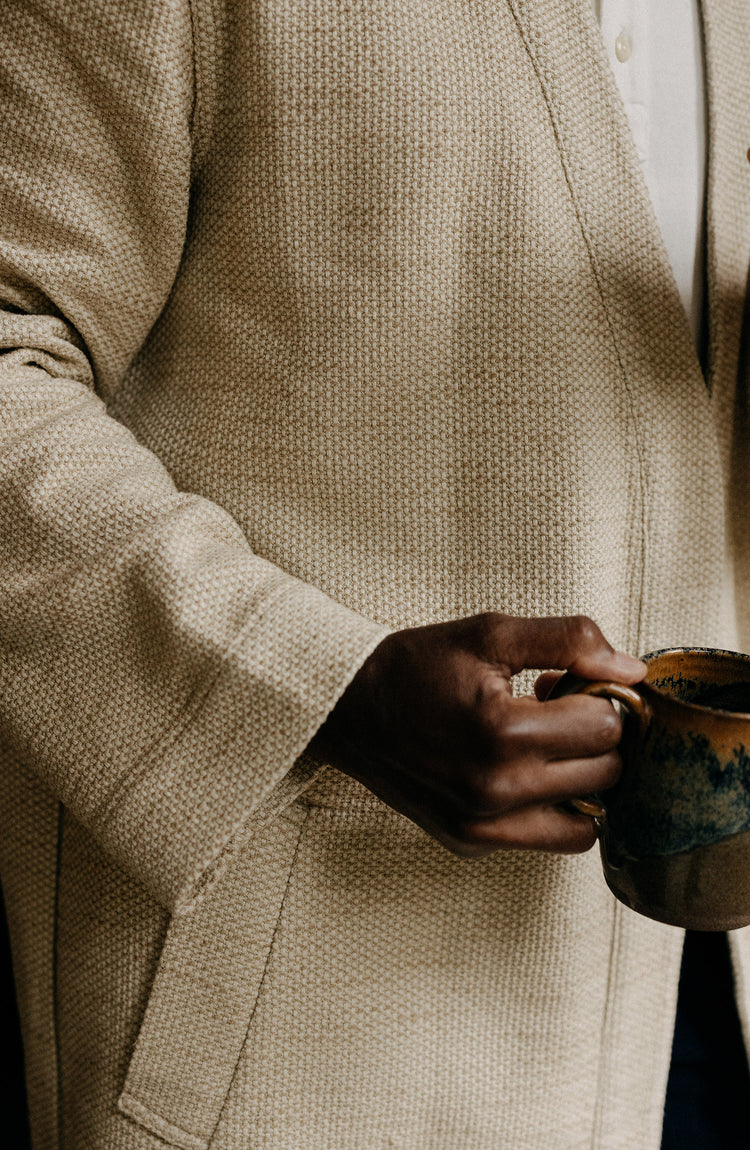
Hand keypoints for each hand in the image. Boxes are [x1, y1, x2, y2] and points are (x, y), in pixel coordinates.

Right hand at [312, 613, 645, 855]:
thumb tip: (630, 670)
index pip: (606, 726)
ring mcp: (483, 826)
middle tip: (554, 709)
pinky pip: (549, 838)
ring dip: (580, 776)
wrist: (348, 708)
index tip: (567, 684)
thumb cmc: (419, 666)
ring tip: (543, 742)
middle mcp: (495, 789)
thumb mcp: (491, 633)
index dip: (599, 697)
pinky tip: (520, 771)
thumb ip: (569, 640)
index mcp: (502, 730)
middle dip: (593, 735)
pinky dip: (551, 807)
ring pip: (589, 816)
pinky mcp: (472, 844)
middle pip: (605, 772)